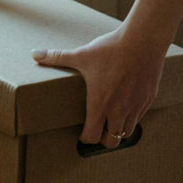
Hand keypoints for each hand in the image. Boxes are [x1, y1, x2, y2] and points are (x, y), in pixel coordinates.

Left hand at [32, 26, 166, 148]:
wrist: (143, 40)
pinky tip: (126, 106)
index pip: (92, 137)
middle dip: (103, 139)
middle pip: (111, 142)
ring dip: (118, 130)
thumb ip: (57, 57)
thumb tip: (34, 53)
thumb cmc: (111, 49)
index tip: (83, 133)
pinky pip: (140, 118)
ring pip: (127, 132)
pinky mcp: (148, 100)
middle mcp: (119, 111)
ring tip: (112, 121)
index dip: (86, 138)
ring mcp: (136, 107)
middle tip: (98, 130)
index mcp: (100, 105)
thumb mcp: (82, 55)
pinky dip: (132, 117)